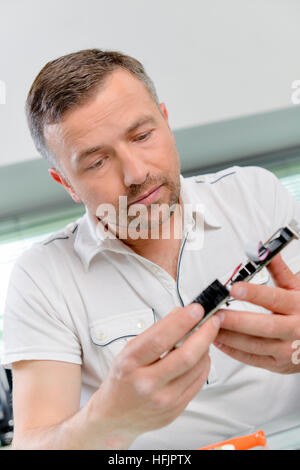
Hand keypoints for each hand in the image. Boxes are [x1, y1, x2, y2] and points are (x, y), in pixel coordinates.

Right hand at [89, 302, 221, 446]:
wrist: (114, 417)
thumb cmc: (122, 379)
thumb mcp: (129, 351)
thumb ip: (155, 333)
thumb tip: (181, 313)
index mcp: (130, 364)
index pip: (160, 339)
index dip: (182, 322)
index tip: (196, 309)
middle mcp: (146, 384)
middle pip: (185, 356)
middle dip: (204, 334)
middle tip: (212, 320)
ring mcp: (162, 400)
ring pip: (196, 368)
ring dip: (205, 348)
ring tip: (204, 337)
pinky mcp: (175, 410)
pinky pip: (198, 382)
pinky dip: (203, 364)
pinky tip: (200, 356)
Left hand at [214, 254, 299, 373]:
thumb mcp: (296, 288)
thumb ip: (279, 271)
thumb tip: (264, 250)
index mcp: (298, 306)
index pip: (275, 299)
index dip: (254, 293)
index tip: (235, 288)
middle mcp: (294, 329)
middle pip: (264, 326)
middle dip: (238, 321)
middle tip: (217, 314)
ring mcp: (286, 349)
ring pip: (255, 345)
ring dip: (231, 337)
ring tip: (212, 326)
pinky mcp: (277, 363)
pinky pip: (253, 359)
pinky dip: (233, 351)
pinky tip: (219, 341)